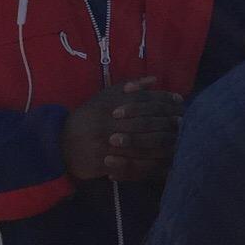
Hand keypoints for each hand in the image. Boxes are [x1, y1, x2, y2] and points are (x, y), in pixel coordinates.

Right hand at [62, 79, 184, 181]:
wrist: (60, 144)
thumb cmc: (87, 117)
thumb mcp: (104, 97)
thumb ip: (129, 87)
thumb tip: (154, 79)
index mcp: (108, 106)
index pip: (141, 101)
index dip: (163, 101)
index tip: (180, 101)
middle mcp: (107, 124)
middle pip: (144, 123)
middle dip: (166, 123)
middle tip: (184, 122)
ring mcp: (105, 145)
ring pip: (140, 145)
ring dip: (162, 144)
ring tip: (179, 141)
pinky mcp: (103, 163)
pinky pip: (130, 165)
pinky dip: (148, 163)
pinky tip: (163, 162)